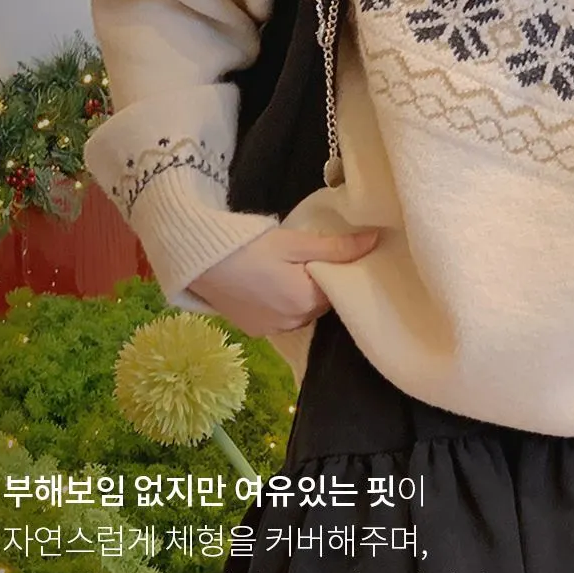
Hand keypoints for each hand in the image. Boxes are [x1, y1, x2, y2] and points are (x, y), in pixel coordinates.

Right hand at [187, 225, 378, 337]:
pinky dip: (279, 304)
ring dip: (298, 295)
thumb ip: (336, 247)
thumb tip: (375, 241)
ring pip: (300, 312)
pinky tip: (267, 284)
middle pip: (319, 303)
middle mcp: (293, 323)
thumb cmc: (248, 247)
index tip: (327, 254)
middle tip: (303, 258)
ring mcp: (272, 330)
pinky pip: (279, 319)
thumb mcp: (295, 242)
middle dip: (317, 283)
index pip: (337, 289)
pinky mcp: (254, 331)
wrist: (198, 260)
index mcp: (307, 302)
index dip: (334, 270)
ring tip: (283, 270)